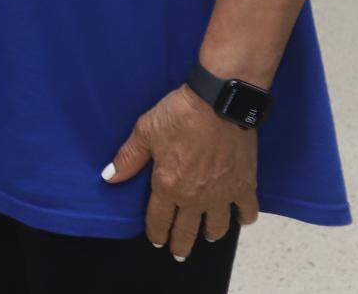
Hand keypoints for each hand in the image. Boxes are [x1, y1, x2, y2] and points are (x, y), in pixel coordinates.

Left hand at [104, 85, 258, 259]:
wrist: (219, 104)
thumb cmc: (179, 116)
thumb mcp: (145, 132)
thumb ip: (128, 159)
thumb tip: (109, 177)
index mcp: (168, 187)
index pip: (159, 220)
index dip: (156, 233)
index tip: (156, 241)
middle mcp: (195, 198)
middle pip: (187, 230)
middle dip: (180, 245)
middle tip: (178, 254)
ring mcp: (222, 194)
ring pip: (217, 227)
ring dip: (210, 234)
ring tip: (207, 236)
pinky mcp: (245, 185)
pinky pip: (247, 211)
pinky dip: (244, 218)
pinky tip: (241, 218)